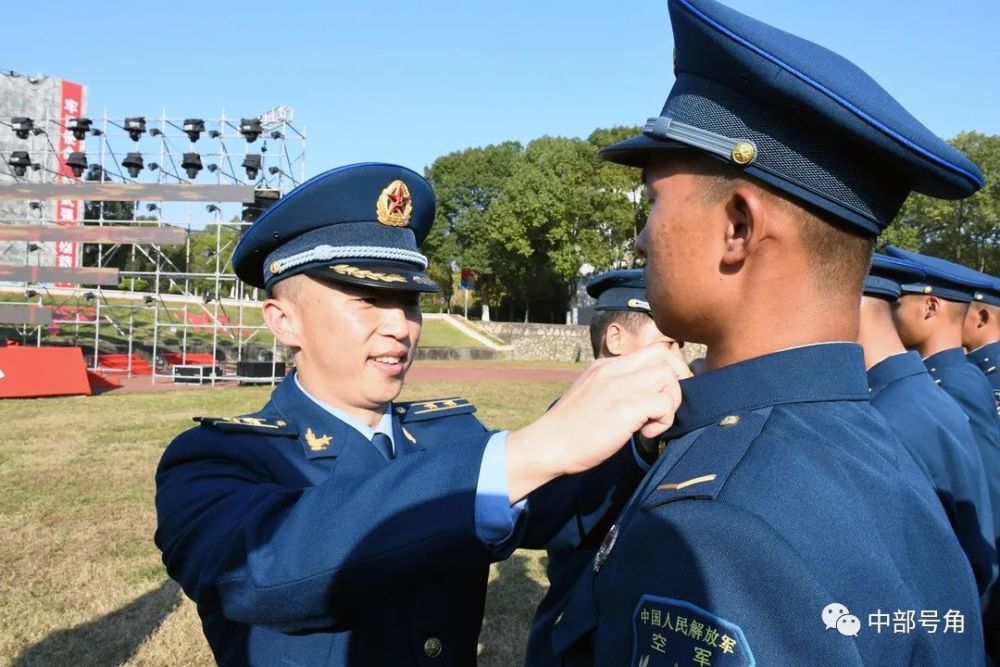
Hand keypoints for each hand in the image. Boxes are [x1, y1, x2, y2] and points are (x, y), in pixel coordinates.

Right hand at [505, 341, 689, 501]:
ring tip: (652, 422)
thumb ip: (615, 386)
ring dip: (670, 403)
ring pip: (668, 377)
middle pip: (665, 356)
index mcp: (605, 365)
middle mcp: (612, 369)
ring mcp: (617, 387)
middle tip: (667, 407)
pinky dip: (664, 421)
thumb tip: (646, 393)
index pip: (652, 349)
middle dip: (678, 381)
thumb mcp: (592, 394)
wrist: (548, 445)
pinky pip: (664, 404)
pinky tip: (646, 433)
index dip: (669, 369)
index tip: (664, 394)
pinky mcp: (623, 408)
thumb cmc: (570, 429)